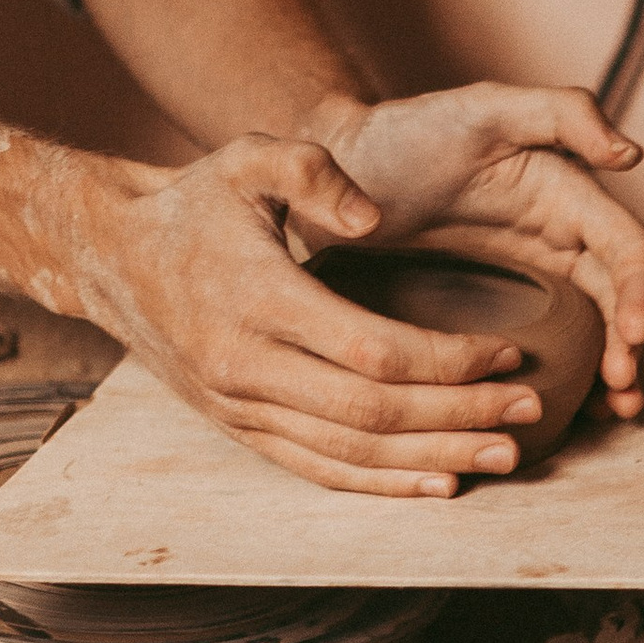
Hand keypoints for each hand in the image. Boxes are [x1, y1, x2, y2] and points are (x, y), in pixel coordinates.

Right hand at [58, 134, 585, 496]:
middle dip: (461, 416)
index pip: (372, 351)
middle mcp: (245, 366)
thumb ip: (312, 169)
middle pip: (373, 413)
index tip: (510, 351)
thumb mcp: (246, 157)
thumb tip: (371, 215)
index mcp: (257, 299)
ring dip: (434, 460)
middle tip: (530, 410)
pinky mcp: (240, 429)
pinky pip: (318, 471)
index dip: (449, 361)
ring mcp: (240, 407)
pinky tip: (438, 483)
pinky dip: (382, 484)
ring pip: (351, 454)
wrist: (112, 257)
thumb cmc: (194, 205)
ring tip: (504, 456)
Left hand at [311, 83, 643, 418]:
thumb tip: (632, 156)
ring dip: (612, 369)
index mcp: (566, 194)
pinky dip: (567, 379)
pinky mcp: (494, 310)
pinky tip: (573, 412)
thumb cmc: (406, 130)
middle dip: (630, 343)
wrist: (335, 170)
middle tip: (621, 387)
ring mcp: (528, 278)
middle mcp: (558, 238)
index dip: (638, 290)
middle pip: (617, 297)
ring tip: (614, 409)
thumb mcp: (483, 108)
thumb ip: (561, 113)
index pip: (624, 246)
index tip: (633, 335)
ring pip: (591, 330)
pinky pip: (543, 348)